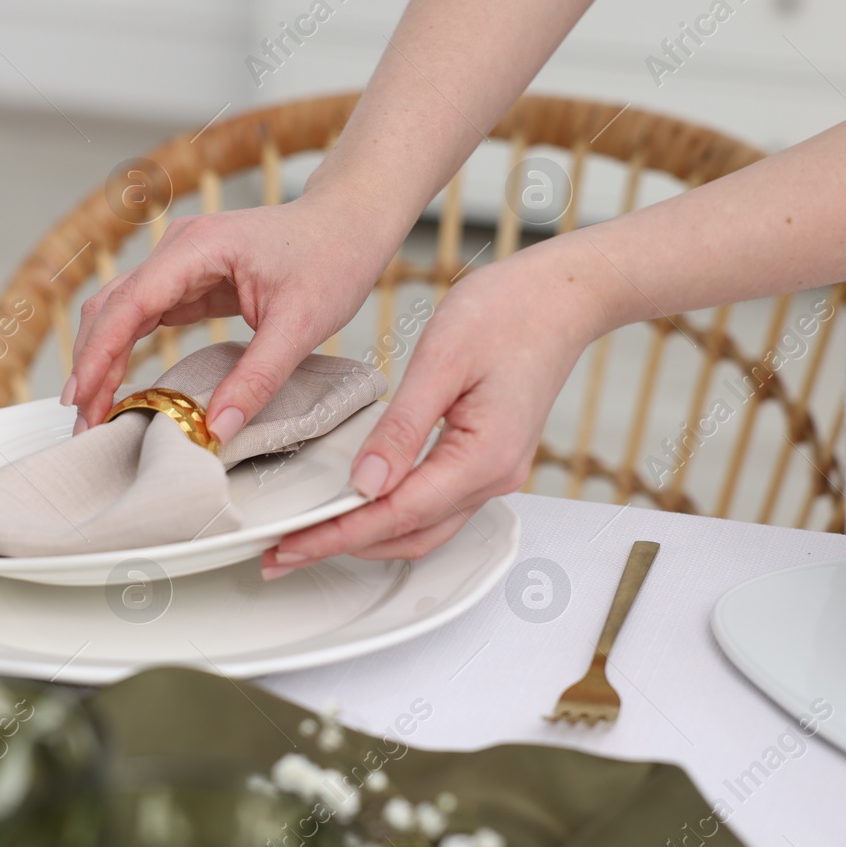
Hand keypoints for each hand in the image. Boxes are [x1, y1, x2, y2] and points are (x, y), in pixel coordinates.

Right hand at [65, 189, 401, 440]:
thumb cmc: (332, 259)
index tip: (81, 399)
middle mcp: (179, 249)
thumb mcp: (302, 325)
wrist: (350, 225)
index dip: (99, 354)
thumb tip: (216, 428)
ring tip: (94, 411)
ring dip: (103, 359)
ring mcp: (181, 263)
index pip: (130, 304)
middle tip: (83, 422)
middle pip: (112, 308)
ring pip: (121, 312)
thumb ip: (258, 378)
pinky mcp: (190, 281)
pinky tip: (118, 385)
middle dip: (91, 364)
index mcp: (198, 247)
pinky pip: (145, 317)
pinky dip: (126, 350)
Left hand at [262, 238, 603, 573]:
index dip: (339, 533)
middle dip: (343, 547)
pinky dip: (392, 517)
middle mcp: (494, 477)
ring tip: (310, 537)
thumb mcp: (441, 361)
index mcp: (483, 458)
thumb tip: (367, 481)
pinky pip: (435, 506)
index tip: (292, 542)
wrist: (562, 297)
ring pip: (424, 530)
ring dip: (366, 538)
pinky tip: (360, 507)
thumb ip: (402, 427)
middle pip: (409, 536)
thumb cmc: (509, 312)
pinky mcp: (488, 460)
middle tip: (283, 549)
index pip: (398, 515)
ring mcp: (495, 473)